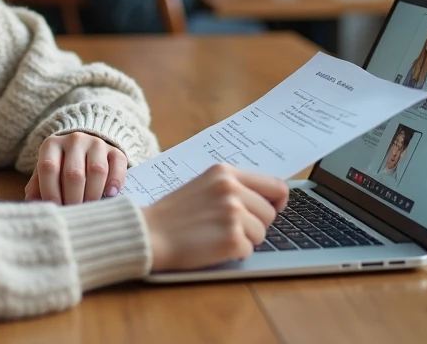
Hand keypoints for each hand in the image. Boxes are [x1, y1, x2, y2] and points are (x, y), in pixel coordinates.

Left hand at [24, 132, 127, 203]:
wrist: (85, 148)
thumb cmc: (61, 167)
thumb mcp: (46, 173)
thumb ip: (37, 188)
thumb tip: (33, 206)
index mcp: (51, 145)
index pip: (49, 168)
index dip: (51, 191)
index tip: (55, 209)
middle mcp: (74, 140)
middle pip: (74, 173)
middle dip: (73, 199)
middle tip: (74, 215)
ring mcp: (96, 143)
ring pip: (97, 170)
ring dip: (93, 195)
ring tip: (89, 209)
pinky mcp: (115, 150)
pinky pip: (117, 165)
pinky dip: (115, 182)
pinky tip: (110, 195)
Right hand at [143, 163, 288, 271]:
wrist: (148, 233)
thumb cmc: (174, 213)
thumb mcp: (204, 185)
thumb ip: (233, 187)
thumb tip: (270, 198)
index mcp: (225, 172)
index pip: (275, 185)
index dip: (278, 201)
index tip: (274, 208)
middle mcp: (231, 189)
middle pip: (269, 213)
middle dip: (255, 224)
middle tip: (227, 227)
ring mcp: (233, 213)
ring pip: (261, 233)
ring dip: (245, 240)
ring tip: (216, 235)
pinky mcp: (232, 238)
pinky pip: (249, 251)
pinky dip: (234, 254)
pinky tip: (212, 247)